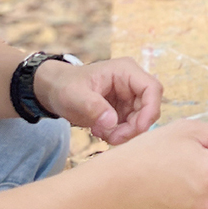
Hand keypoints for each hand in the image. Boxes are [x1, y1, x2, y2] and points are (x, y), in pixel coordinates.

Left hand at [36, 57, 162, 143]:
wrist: (55, 90)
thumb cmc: (64, 86)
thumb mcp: (74, 95)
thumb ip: (92, 107)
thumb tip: (112, 122)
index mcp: (125, 71)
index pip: (152, 89)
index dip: (150, 110)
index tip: (137, 129)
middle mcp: (132, 83)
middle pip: (149, 108)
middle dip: (134, 127)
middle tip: (112, 138)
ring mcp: (129, 97)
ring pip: (141, 120)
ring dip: (125, 132)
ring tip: (101, 133)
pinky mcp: (124, 110)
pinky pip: (131, 126)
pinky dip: (119, 134)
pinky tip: (101, 132)